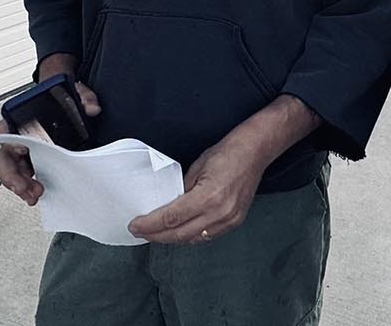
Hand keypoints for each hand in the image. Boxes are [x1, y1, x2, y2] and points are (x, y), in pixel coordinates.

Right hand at [0, 77, 100, 205]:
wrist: (69, 106)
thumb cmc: (65, 100)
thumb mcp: (77, 95)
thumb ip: (85, 99)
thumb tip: (92, 108)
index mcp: (21, 118)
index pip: (5, 129)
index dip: (9, 140)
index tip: (20, 150)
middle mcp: (18, 136)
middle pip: (5, 157)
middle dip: (12, 175)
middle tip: (24, 187)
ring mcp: (24, 151)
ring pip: (12, 171)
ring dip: (20, 185)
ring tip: (33, 195)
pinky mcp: (33, 162)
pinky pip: (23, 177)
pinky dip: (27, 188)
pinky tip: (35, 194)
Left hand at [128, 134, 268, 243]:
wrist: (255, 152)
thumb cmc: (226, 153)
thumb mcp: (197, 167)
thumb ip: (181, 190)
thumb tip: (164, 206)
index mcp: (208, 197)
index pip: (171, 218)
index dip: (150, 225)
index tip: (134, 226)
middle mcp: (219, 213)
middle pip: (179, 234)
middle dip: (156, 235)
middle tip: (140, 232)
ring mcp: (229, 220)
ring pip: (192, 239)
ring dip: (172, 238)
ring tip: (156, 234)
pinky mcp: (234, 222)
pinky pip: (206, 236)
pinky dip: (190, 236)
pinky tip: (179, 232)